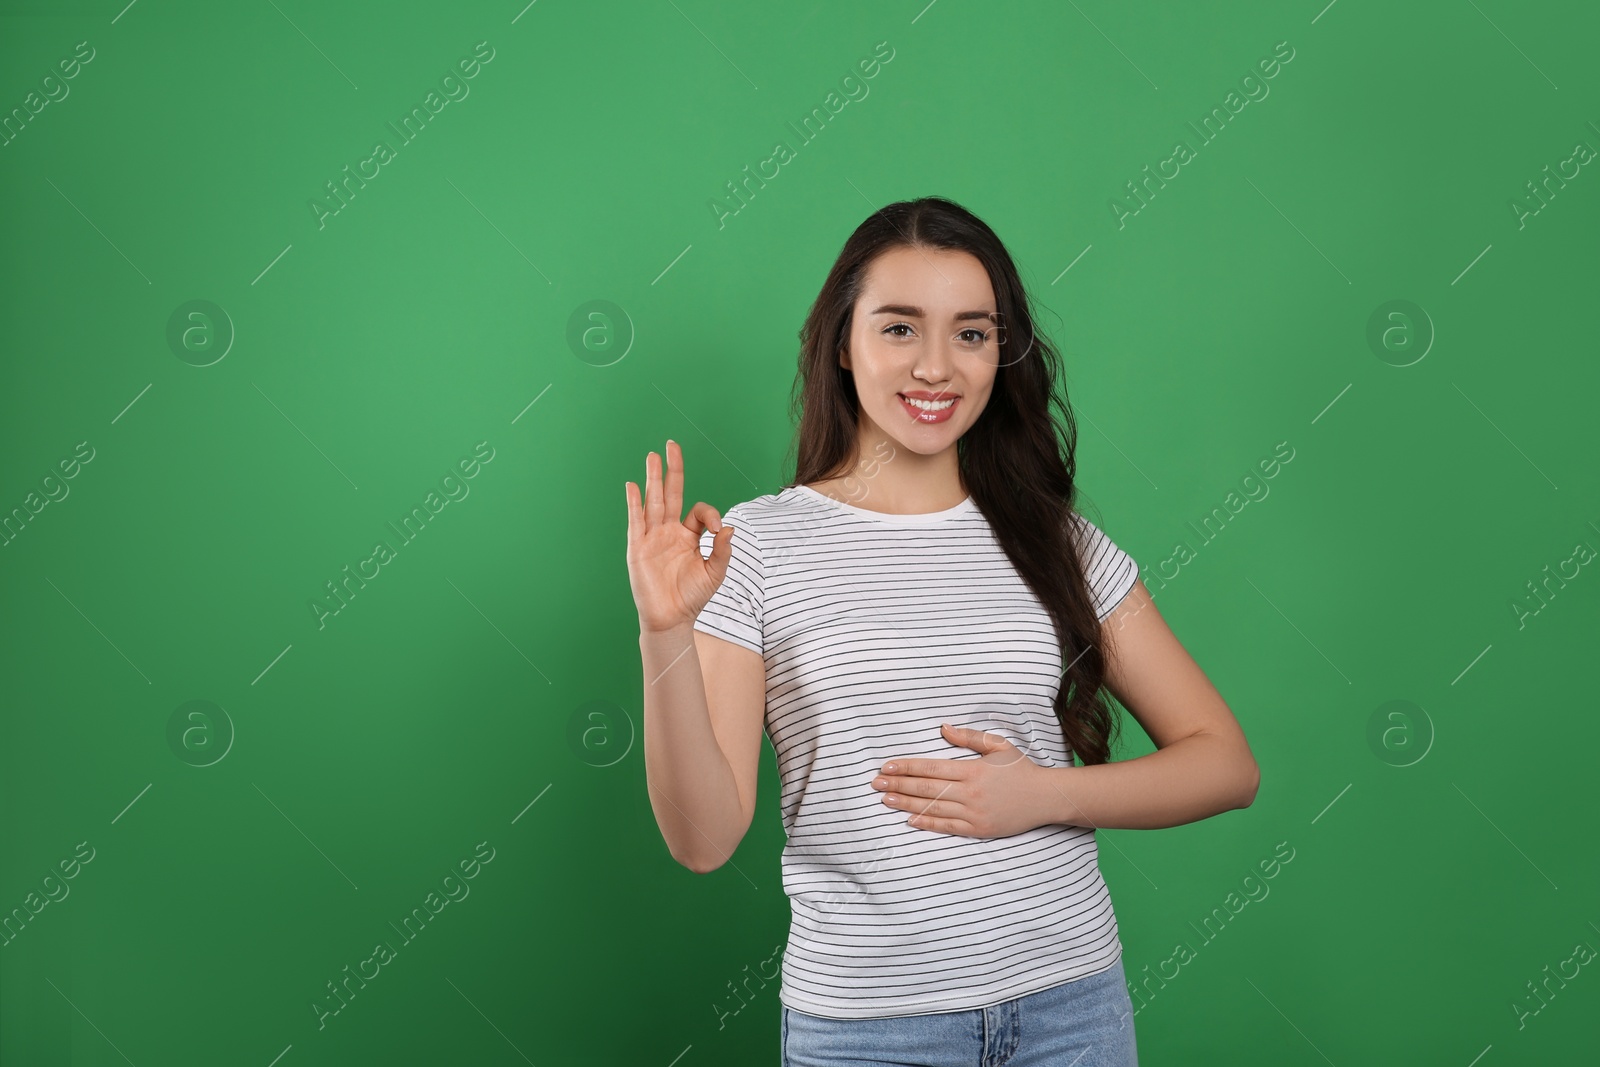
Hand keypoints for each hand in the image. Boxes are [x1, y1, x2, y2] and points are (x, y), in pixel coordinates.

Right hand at [624, 440, 735, 632]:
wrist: (672, 618)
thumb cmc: (693, 597)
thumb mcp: (715, 572)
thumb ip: (722, 550)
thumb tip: (729, 527)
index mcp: (688, 535)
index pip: (698, 511)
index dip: (710, 514)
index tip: (717, 530)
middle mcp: (669, 531)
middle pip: (671, 494)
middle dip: (672, 470)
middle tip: (671, 445)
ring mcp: (652, 537)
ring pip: (653, 501)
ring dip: (653, 478)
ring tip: (652, 456)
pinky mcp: (638, 547)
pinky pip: (636, 521)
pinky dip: (634, 503)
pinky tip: (633, 486)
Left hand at [870, 723, 1054, 837]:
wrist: (1045, 798)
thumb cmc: (1021, 769)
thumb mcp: (998, 746)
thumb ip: (969, 737)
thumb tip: (943, 728)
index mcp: (973, 770)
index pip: (931, 768)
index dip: (906, 767)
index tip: (887, 766)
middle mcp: (971, 792)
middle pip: (927, 788)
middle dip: (898, 784)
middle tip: (875, 782)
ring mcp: (974, 813)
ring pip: (933, 808)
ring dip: (906, 803)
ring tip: (885, 798)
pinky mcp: (979, 829)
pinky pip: (948, 826)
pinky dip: (927, 823)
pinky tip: (909, 819)